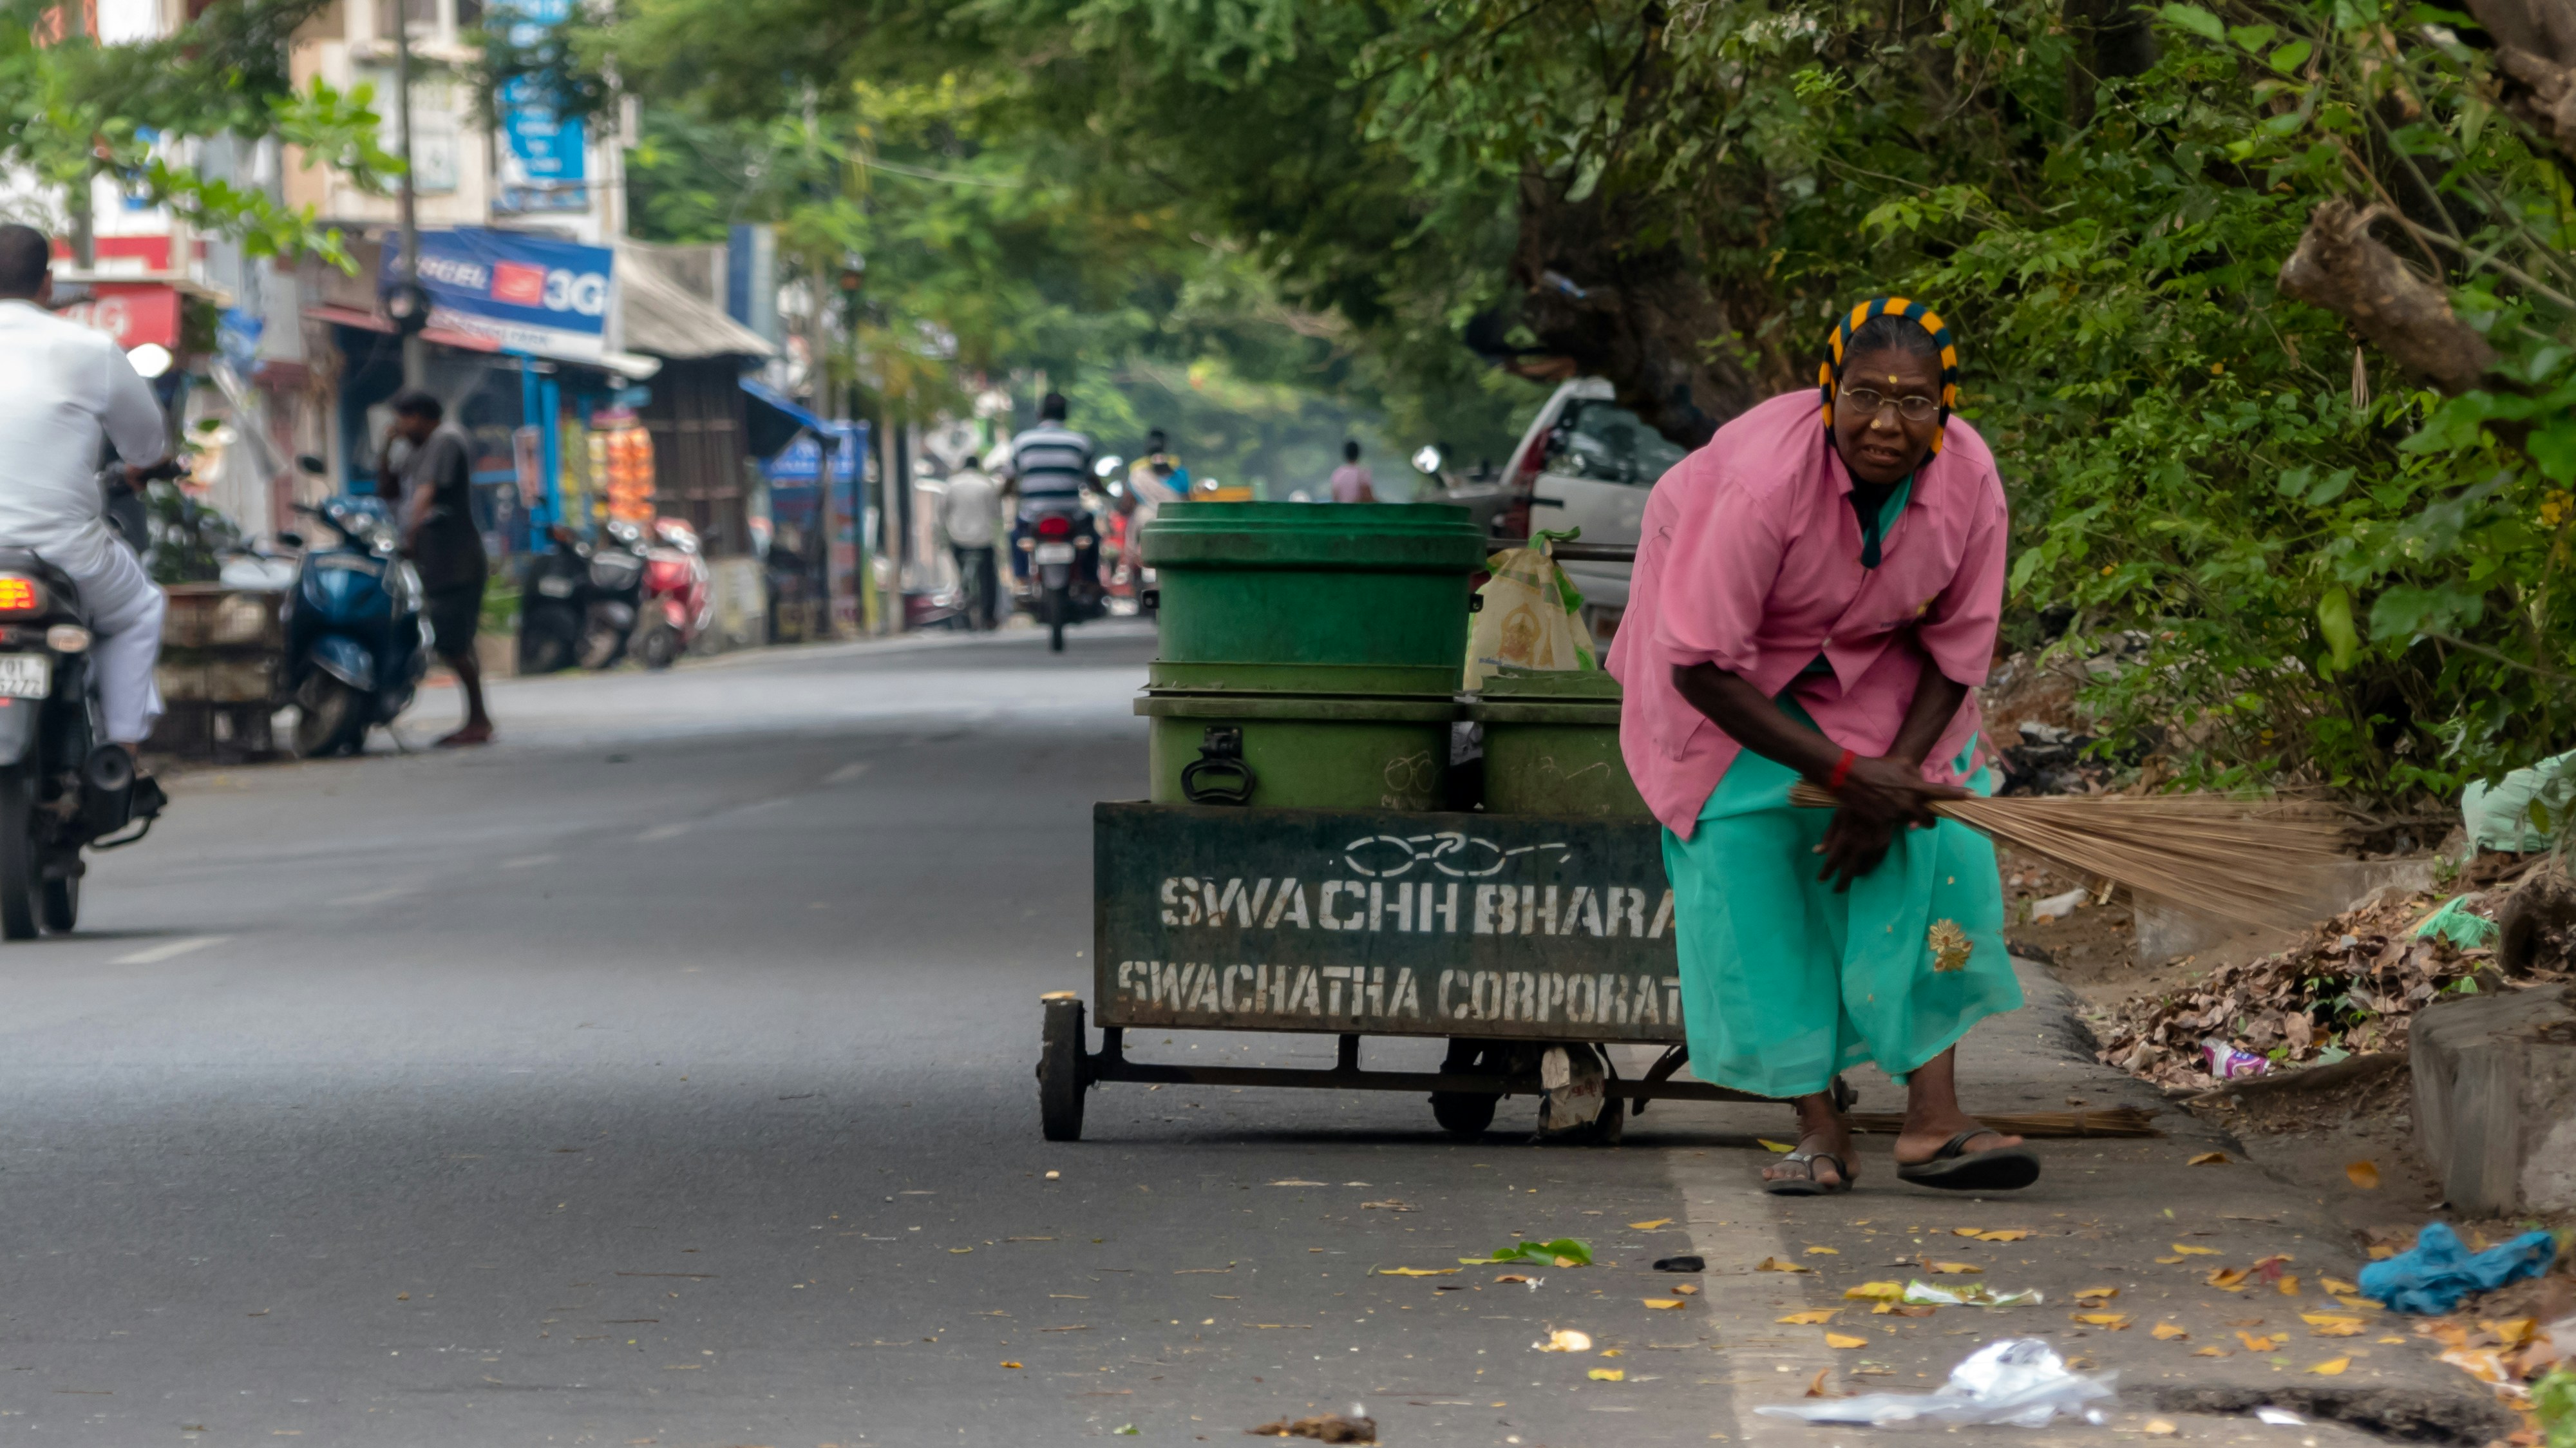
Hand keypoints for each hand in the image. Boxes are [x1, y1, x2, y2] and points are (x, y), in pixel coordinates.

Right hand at [1814, 755, 1966, 890]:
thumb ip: (1917, 774)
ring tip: (1904, 812)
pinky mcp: (1884, 822)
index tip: (1973, 795)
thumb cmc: (1878, 766)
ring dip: (1912, 819)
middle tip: (1928, 815)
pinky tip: (1888, 814)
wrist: (1850, 777)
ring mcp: (1897, 814)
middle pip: (1930, 819)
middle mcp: (1910, 803)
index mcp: (1916, 787)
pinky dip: (1896, 821)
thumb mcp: (1902, 763)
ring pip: (1913, 823)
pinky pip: (1897, 826)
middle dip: (1931, 818)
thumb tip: (1924, 782)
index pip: (1942, 792)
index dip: (1959, 794)